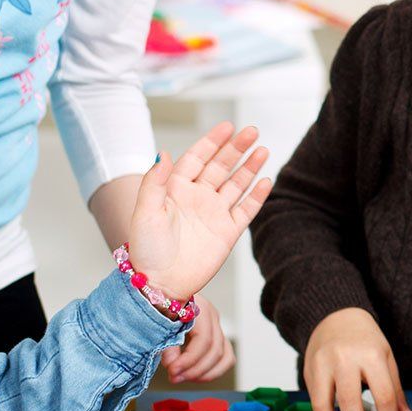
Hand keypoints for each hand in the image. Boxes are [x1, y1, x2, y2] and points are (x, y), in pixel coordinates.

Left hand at [125, 123, 270, 300]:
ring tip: (262, 150)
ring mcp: (214, 214)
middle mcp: (197, 198)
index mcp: (176, 189)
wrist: (161, 283)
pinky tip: (266, 181)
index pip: (197, 158)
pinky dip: (257, 196)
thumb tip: (164, 153)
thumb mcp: (145, 211)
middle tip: (252, 131)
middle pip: (220, 166)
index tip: (227, 127)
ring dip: (249, 167)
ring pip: (236, 184)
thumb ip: (154, 182)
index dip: (212, 142)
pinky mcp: (227, 232)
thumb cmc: (147, 250)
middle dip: (236, 148)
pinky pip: (246, 210)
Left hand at [162, 309, 234, 382]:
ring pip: (224, 356)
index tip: (172, 371)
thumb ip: (166, 345)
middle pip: (215, 350)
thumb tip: (173, 365)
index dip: (189, 360)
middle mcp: (212, 317)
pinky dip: (213, 371)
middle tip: (174, 377)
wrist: (159, 298)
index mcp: (199, 308)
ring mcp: (217, 327)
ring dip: (204, 373)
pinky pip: (226, 358)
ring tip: (184, 377)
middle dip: (194, 369)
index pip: (203, 339)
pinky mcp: (216, 337)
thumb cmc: (158, 307)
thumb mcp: (158, 324)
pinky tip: (196, 376)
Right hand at [304, 308, 410, 410]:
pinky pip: (314, 401)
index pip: (383, 394)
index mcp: (371, 355)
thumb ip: (395, 390)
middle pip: (350, 401)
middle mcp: (345, 359)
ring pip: (324, 404)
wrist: (336, 317)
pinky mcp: (309, 371)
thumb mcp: (386, 359)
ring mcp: (323, 365)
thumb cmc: (365, 340)